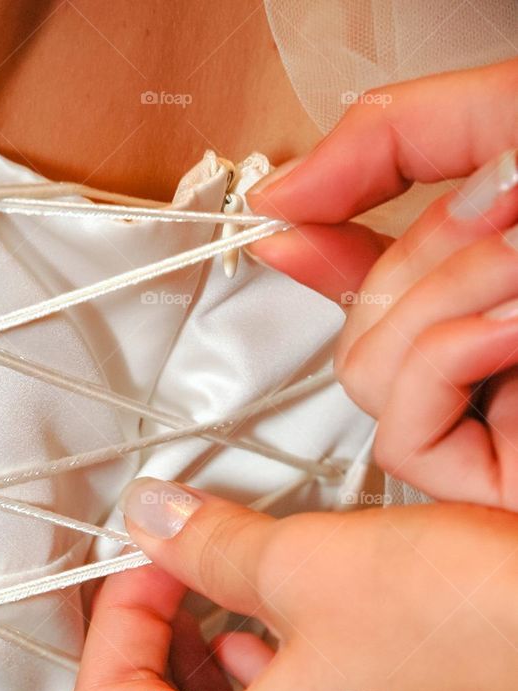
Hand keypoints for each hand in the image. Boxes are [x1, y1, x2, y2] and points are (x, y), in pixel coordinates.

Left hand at [72, 478, 517, 690]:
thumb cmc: (484, 635)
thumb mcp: (310, 562)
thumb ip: (208, 547)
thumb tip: (160, 524)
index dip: (114, 623)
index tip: (143, 567)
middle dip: (152, 657)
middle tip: (167, 586)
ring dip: (207, 681)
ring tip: (225, 607)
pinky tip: (291, 646)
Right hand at [248, 60, 517, 508]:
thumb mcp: (510, 120)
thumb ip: (397, 133)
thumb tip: (281, 198)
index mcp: (490, 285)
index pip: (376, 279)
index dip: (325, 242)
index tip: (278, 212)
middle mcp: (485, 359)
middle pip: (359, 321)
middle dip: (423, 254)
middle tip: (509, 216)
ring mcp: (483, 423)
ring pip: (364, 374)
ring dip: (439, 300)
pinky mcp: (482, 487)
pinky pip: (398, 429)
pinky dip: (442, 361)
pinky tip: (511, 330)